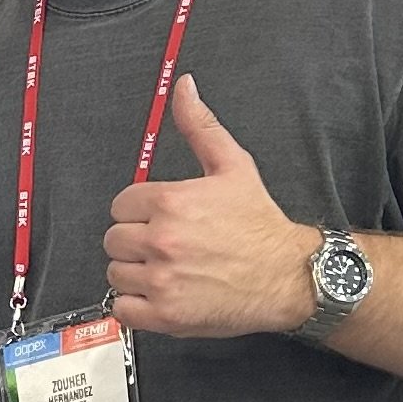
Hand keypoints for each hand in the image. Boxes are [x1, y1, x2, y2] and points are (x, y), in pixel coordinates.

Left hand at [104, 76, 316, 339]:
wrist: (289, 275)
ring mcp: (162, 280)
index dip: (140, 212)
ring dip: (134, 274)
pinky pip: (123, 310)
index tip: (161, 220)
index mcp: (171, 202)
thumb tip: (184, 87)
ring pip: (115, 274)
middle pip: (113, 239)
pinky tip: (161, 295)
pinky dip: (136, 306)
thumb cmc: (260, 224)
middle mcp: (162, 240)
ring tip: (166, 271)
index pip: (121, 205)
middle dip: (135, 242)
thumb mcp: (233, 165)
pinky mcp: (166, 315)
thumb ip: (200, 126)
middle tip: (166, 246)